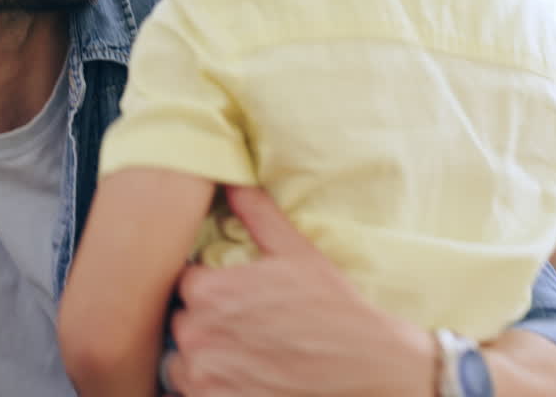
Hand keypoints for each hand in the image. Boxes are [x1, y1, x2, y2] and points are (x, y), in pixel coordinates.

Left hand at [163, 186, 434, 396]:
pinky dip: (214, 391)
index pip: (185, 284)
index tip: (235, 299)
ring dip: (204, 362)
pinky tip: (247, 380)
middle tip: (246, 330)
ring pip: (182, 364)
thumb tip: (232, 180)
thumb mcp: (297, 252)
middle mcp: (198, 335)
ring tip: (246, 358)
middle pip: (182, 325)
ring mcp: (205, 378)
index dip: (210, 290)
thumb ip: (257, 214)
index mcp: (210, 290)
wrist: (373, 368)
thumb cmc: (336, 309)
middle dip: (206, 326)